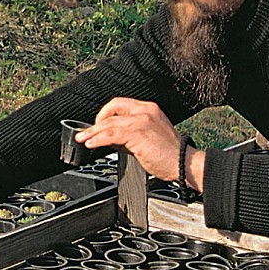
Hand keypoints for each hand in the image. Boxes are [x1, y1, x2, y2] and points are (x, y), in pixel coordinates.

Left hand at [78, 97, 202, 188]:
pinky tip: (92, 144)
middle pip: (112, 110)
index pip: (120, 104)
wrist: (184, 165)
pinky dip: (98, 139)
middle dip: (96, 122)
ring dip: (92, 132)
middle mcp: (145, 110)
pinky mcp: (138, 133)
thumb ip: (128, 136)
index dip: (105, 113)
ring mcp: (142, 120)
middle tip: (86, 133)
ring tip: (83, 139)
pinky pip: (112, 134)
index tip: (97, 125)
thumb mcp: (147, 139)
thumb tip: (109, 139)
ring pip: (109, 123)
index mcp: (149, 109)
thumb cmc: (170, 155)